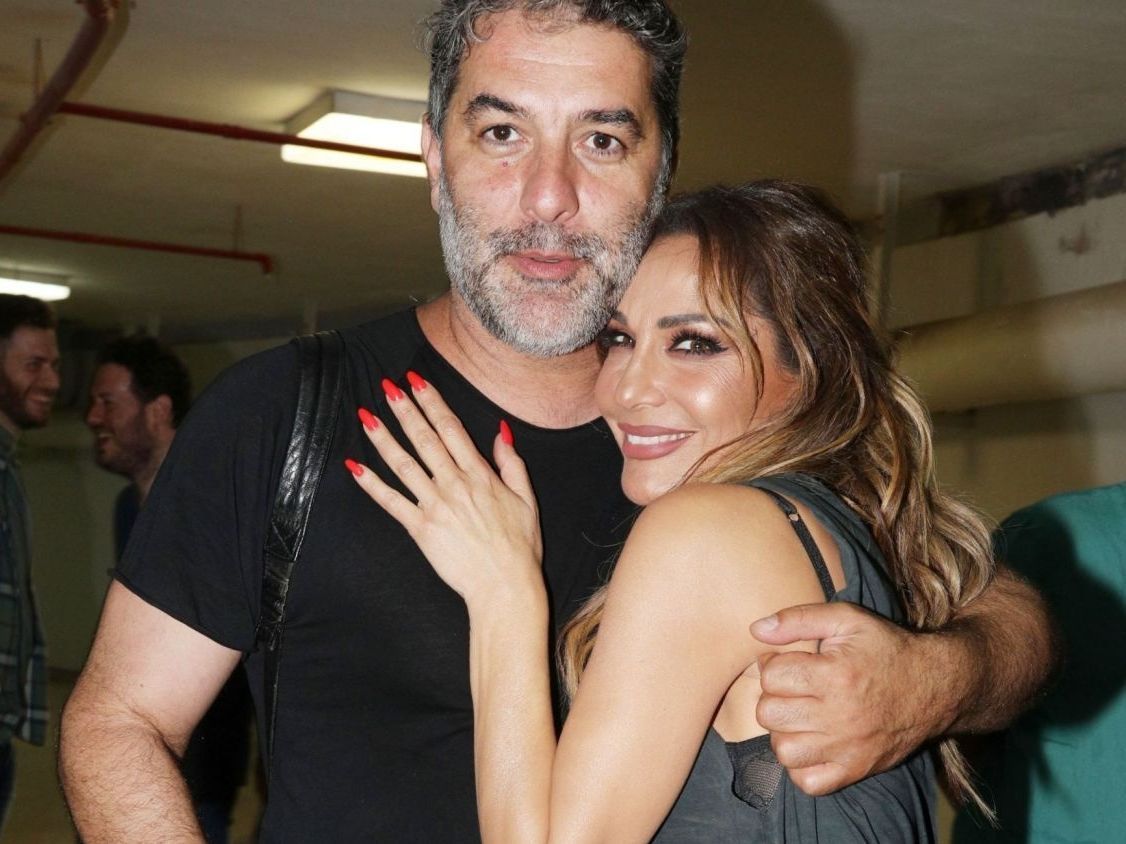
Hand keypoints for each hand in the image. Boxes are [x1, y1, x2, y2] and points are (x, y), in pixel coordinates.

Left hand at [348, 372, 543, 612]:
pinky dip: (371, 484)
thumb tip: (500, 432)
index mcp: (480, 475)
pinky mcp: (421, 529)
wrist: (505, 585)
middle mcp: (455, 484)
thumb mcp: (527, 499)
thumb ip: (512, 464)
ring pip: (404, 464)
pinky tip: (355, 467)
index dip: (432, 402)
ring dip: (383, 438)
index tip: (416, 381)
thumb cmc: (520, 547)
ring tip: (365, 415)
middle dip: (404, 409)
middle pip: (425, 438)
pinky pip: (391, 502)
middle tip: (387, 386)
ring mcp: (436, 505)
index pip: (451, 428)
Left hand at [750, 602, 949, 794]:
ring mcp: (847, 748)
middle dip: (776, 696)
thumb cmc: (887, 649)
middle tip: (795, 688)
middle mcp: (839, 716)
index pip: (772, 675)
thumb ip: (798, 619)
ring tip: (801, 715)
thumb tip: (757, 629)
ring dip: (785, 731)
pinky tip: (812, 742)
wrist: (937, 687)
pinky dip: (801, 765)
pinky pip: (807, 782)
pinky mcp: (855, 770)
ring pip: (783, 750)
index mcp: (835, 675)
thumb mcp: (847, 619)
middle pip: (770, 713)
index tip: (790, 661)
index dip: (774, 664)